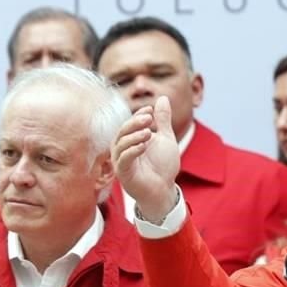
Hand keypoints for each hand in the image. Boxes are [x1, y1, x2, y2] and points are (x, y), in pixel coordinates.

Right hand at [112, 95, 180, 222]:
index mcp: (130, 139)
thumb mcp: (165, 138)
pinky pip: (123, 160)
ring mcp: (121, 161)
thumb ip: (163, 120)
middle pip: (122, 131)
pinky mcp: (123, 174)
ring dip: (134, 136)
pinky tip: (144, 145)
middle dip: (135, 123)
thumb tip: (164, 97)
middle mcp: (122, 149)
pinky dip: (132, 151)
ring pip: (120, 144)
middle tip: (149, 117)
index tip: (151, 110)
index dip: (138, 115)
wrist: (164, 189)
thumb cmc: (163, 166)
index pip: (129, 123)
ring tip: (149, 132)